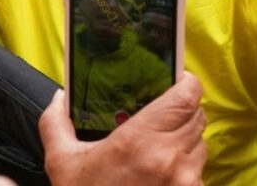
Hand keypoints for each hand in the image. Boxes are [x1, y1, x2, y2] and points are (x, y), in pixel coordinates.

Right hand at [40, 72, 206, 185]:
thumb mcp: (61, 163)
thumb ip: (56, 123)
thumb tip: (58, 97)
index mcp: (140, 140)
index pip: (188, 96)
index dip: (187, 82)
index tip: (177, 79)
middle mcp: (170, 158)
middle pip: (197, 116)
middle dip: (183, 110)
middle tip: (162, 112)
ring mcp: (185, 182)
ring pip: (200, 144)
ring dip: (186, 139)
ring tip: (160, 146)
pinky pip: (199, 173)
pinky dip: (186, 167)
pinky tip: (162, 174)